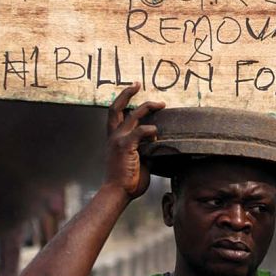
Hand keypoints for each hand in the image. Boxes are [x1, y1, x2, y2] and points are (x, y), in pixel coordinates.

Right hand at [105, 85, 164, 199]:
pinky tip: (157, 134)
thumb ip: (146, 150)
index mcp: (114, 138)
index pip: (115, 114)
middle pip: (116, 107)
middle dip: (127, 92)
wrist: (117, 192)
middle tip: (138, 84)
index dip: (122, 100)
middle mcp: (113, 136)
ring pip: (133, 115)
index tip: (133, 89)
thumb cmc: (127, 181)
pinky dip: (151, 130)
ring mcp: (118, 140)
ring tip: (161, 104)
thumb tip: (160, 145)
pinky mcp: (126, 146)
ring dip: (148, 107)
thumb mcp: (138, 161)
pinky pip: (141, 131)